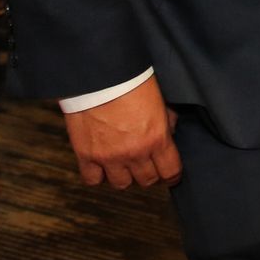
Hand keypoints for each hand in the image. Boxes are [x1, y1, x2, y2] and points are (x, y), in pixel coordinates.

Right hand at [63, 76, 180, 188]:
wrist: (101, 75)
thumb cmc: (133, 81)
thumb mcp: (160, 100)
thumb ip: (167, 121)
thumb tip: (170, 133)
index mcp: (157, 138)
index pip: (170, 172)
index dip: (173, 175)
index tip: (171, 175)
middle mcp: (135, 152)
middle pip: (147, 180)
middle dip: (150, 173)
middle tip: (147, 164)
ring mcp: (109, 157)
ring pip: (122, 184)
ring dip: (125, 175)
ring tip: (124, 163)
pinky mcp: (86, 155)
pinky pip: (93, 180)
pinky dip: (98, 175)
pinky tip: (102, 165)